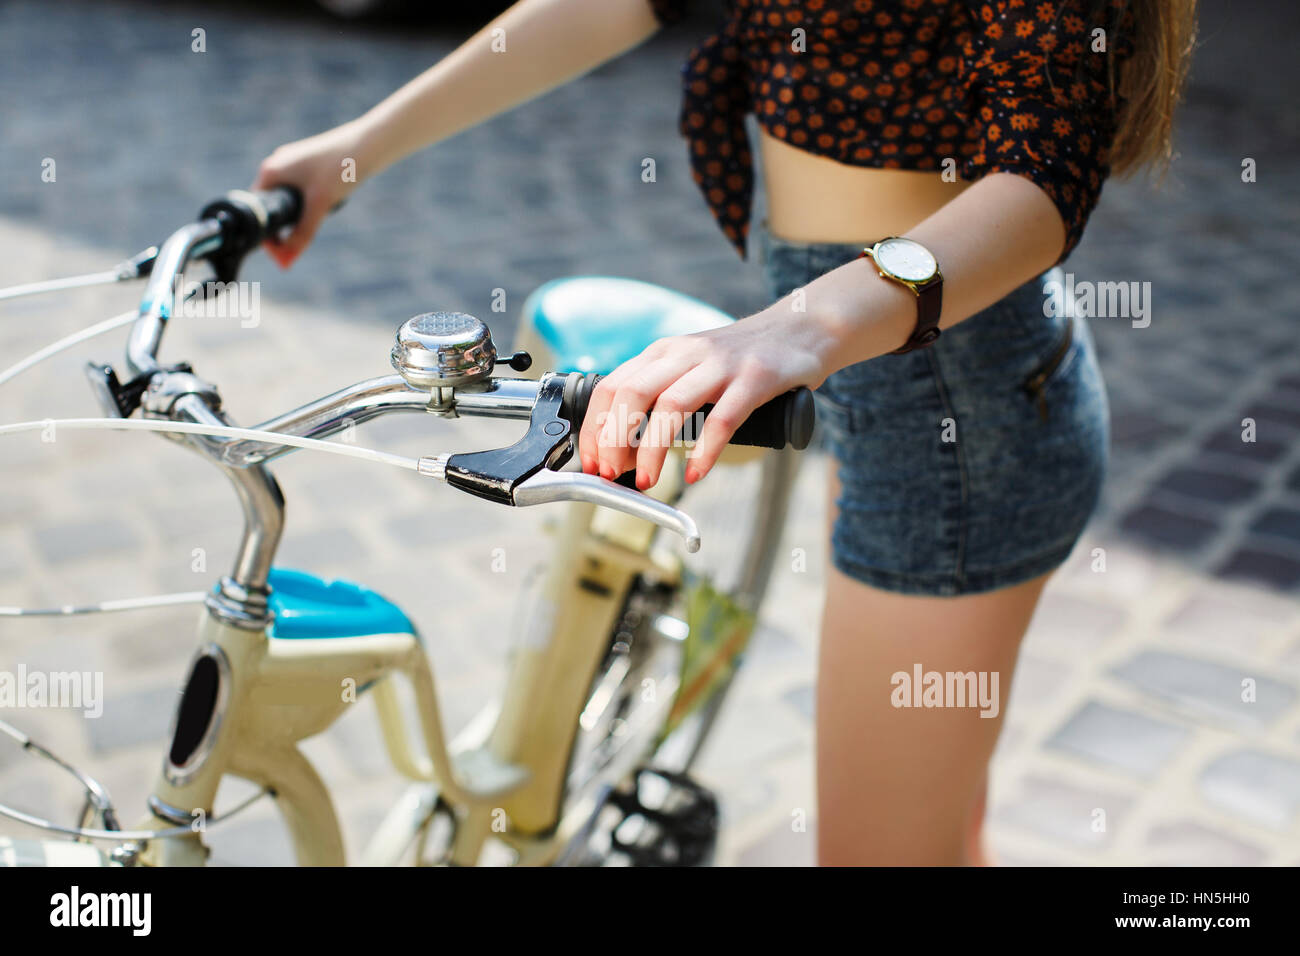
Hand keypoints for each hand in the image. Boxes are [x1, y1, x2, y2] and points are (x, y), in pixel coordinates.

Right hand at [252, 121, 364, 268]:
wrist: (369, 144)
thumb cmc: (341, 169)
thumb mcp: (319, 206)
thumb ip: (302, 234)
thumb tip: (285, 263)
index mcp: (270, 172)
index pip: (258, 210)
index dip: (268, 234)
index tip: (282, 252)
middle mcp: (276, 164)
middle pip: (271, 205)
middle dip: (285, 227)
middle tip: (301, 243)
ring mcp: (292, 162)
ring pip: (287, 198)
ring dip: (299, 215)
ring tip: (320, 216)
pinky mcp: (308, 162)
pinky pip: (301, 189)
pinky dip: (310, 202)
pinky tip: (329, 201)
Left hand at [577, 307, 832, 488]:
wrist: (802, 329)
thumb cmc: (742, 359)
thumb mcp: (692, 366)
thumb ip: (661, 393)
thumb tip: (622, 442)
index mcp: (664, 352)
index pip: (612, 386)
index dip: (594, 428)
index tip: (592, 462)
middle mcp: (686, 353)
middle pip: (633, 394)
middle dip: (614, 440)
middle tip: (613, 475)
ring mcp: (721, 365)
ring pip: (671, 406)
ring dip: (651, 449)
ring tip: (646, 480)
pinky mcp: (755, 379)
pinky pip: (723, 419)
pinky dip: (704, 451)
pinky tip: (695, 473)